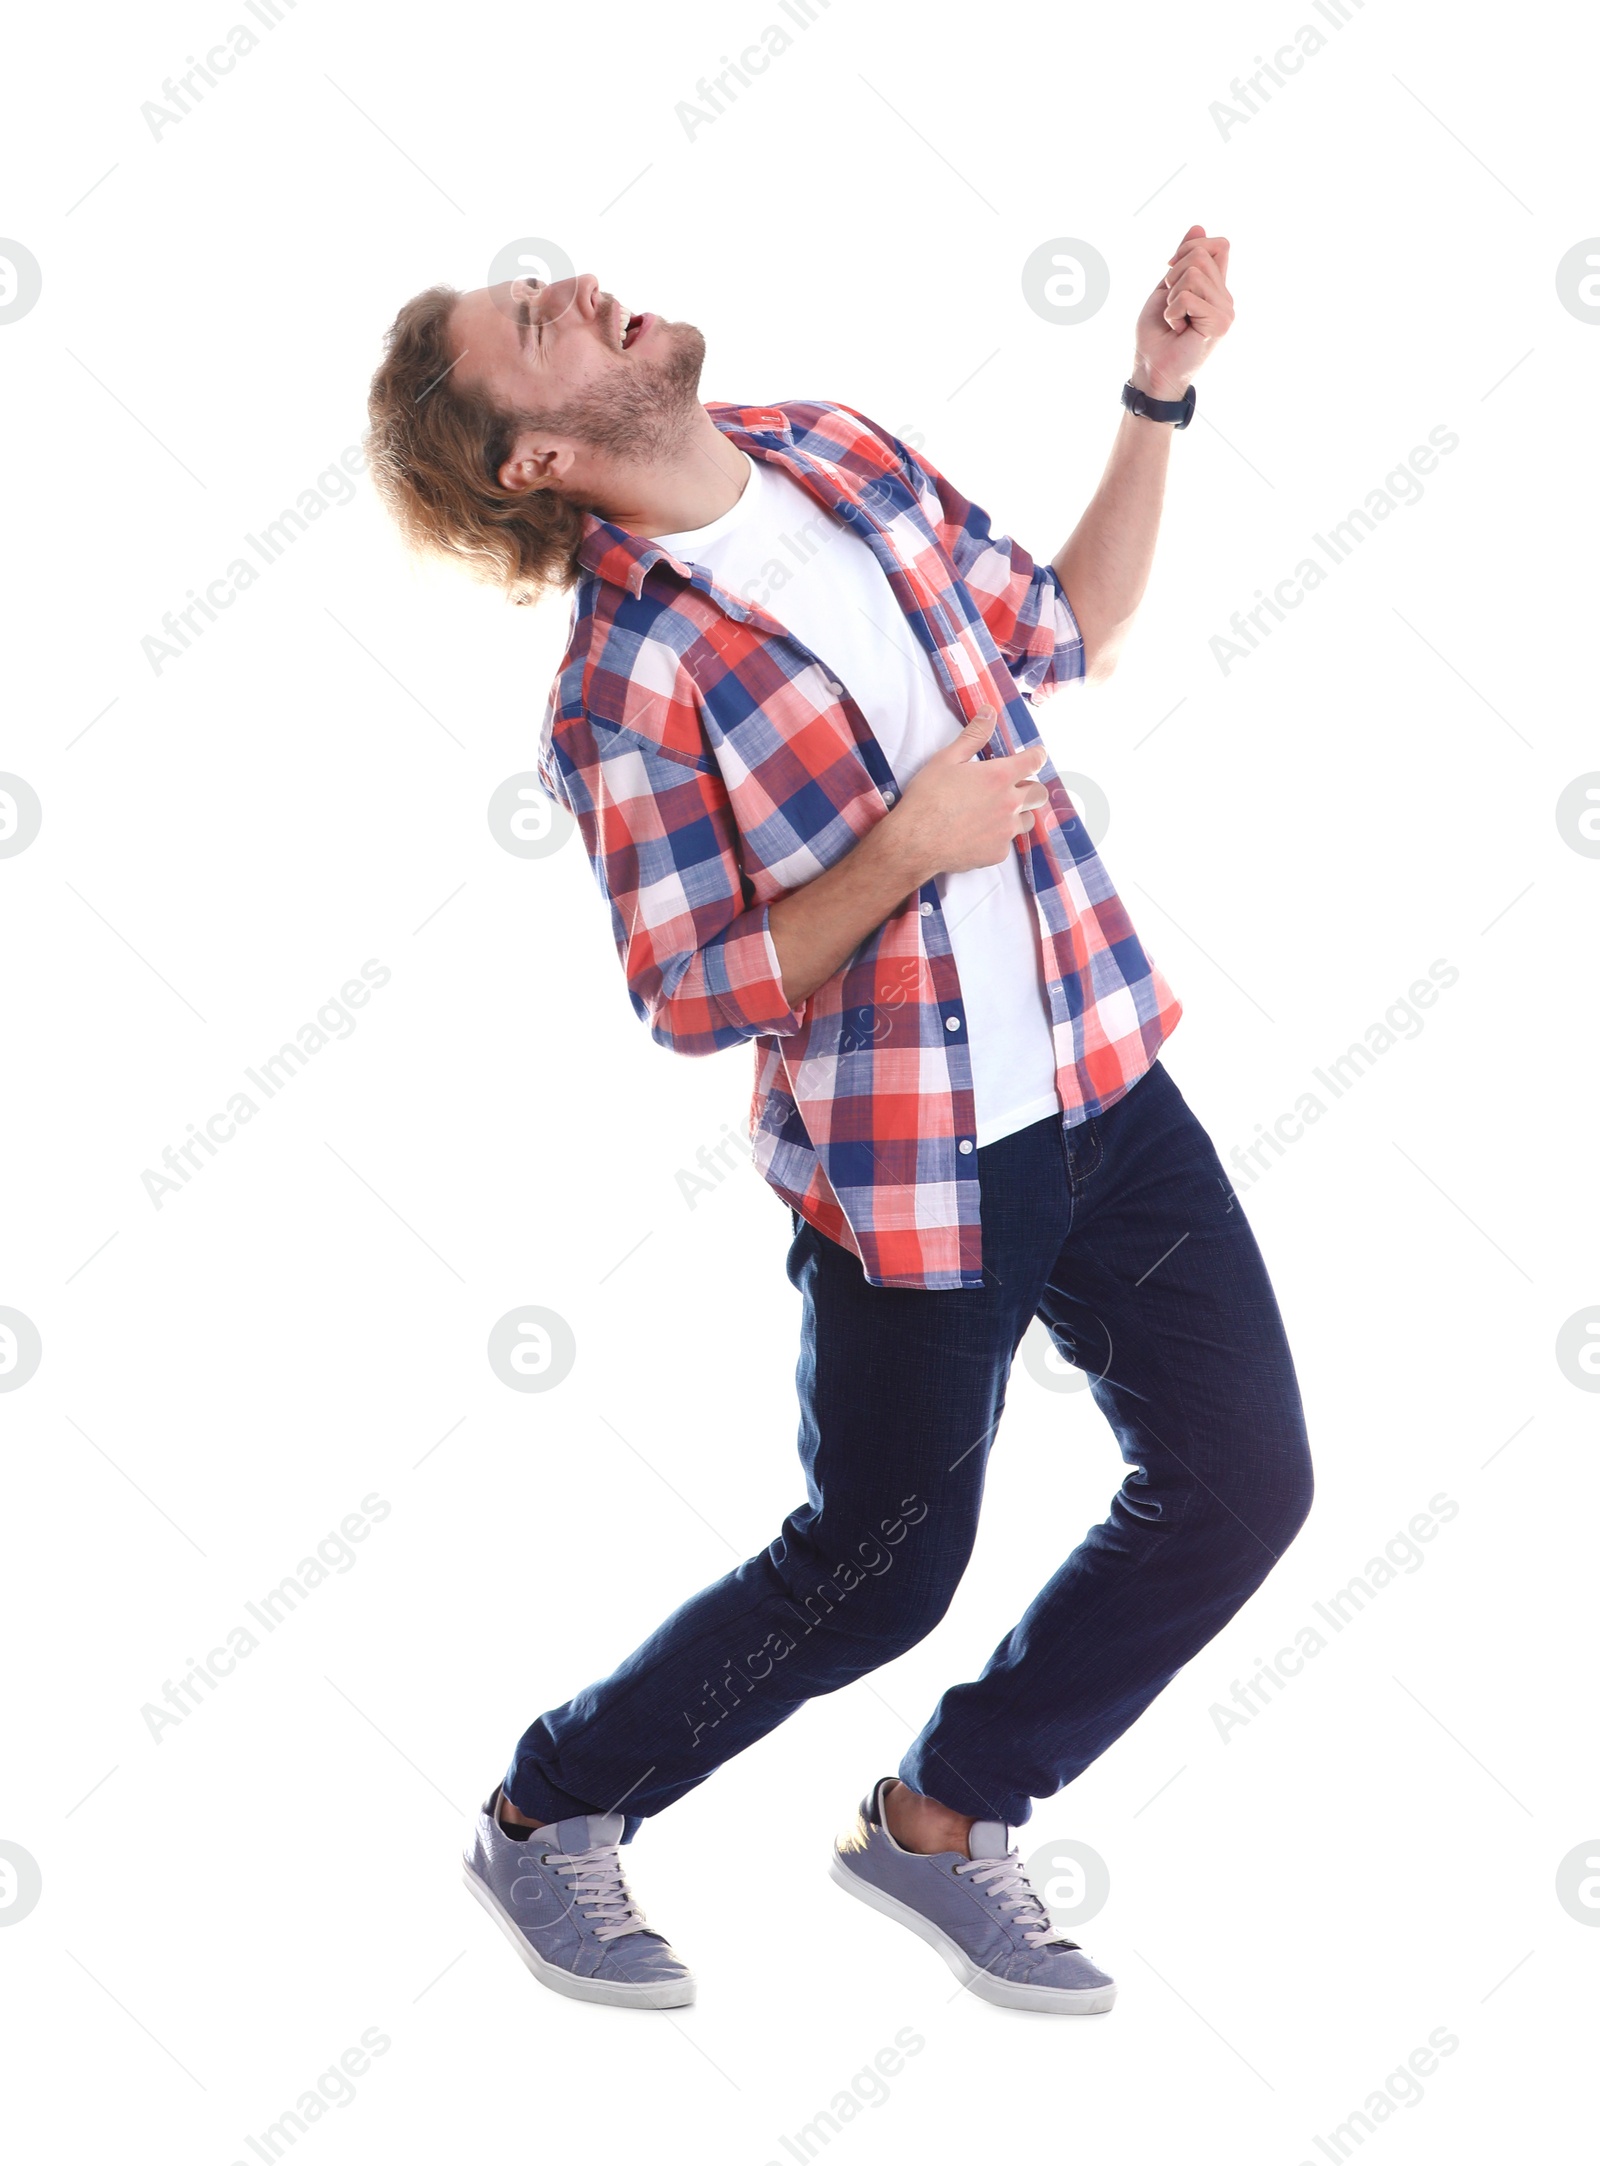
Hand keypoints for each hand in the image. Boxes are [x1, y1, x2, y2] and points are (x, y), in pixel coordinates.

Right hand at [894, 708, 1049, 878]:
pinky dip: (999, 837)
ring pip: (1028, 820)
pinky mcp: (998, 853)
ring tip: (996, 813)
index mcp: (1000, 776)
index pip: (1035, 760)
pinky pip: (1008, 843)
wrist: (915, 842)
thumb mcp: (947, 759)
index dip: (1037, 755)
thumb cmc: (928, 798)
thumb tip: (989, 712)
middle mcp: (1009, 803)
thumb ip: (973, 735)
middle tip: (1012, 788)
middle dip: (1030, 788)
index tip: (1035, 755)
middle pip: (1040, 793)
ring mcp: (1006, 830)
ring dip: (1019, 814)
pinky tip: (979, 834)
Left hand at [1131, 225, 1233, 400]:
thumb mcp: (1165, 288)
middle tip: (1171, 306)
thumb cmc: (1155, 335)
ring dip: (1172, 296)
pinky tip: (1177, 329)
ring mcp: (1226, 311)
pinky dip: (1172, 312)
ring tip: (1175, 319)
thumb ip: (1184, 260)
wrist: (1151, 370)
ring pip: (1194, 273)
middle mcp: (1225, 297)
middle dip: (1173, 276)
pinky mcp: (1220, 323)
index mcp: (1215, 287)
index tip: (1169, 269)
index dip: (1190, 248)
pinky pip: (1188, 296)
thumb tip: (1199, 226)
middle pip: (1200, 255)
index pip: (1218, 245)